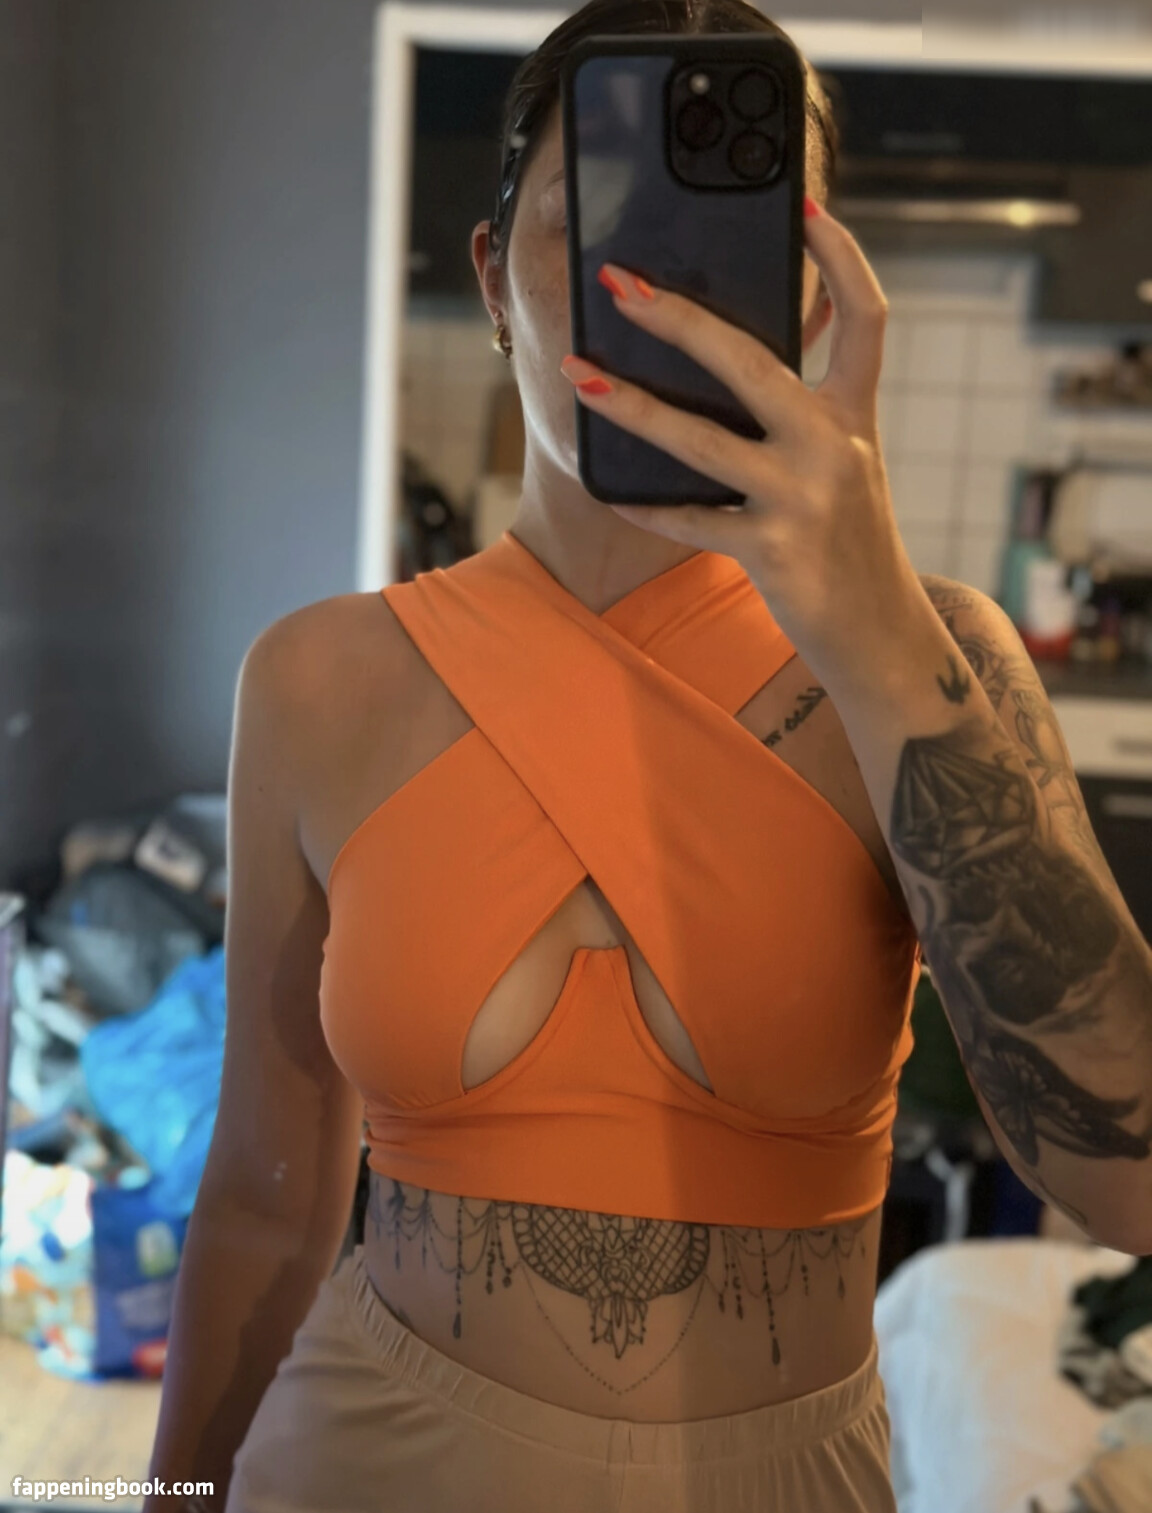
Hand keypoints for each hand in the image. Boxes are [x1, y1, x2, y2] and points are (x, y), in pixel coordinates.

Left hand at [560, 199, 921, 677]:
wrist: (881, 635)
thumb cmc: (849, 540)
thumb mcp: (847, 463)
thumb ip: (811, 409)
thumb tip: (748, 348)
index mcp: (855, 416)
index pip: (865, 319)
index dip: (841, 258)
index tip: (806, 203)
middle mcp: (835, 448)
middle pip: (752, 362)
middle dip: (677, 318)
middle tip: (618, 284)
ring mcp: (803, 501)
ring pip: (701, 442)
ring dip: (632, 406)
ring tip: (579, 376)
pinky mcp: (773, 553)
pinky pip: (689, 521)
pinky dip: (646, 505)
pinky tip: (609, 489)